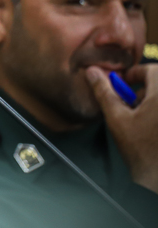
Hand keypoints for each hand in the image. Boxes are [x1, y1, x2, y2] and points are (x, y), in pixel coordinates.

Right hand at [86, 64, 157, 193]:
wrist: (157, 175)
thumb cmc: (139, 148)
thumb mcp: (116, 118)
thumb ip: (105, 92)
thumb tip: (92, 72)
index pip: (153, 69)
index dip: (136, 73)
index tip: (124, 82)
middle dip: (145, 87)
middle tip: (131, 101)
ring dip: (152, 99)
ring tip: (139, 115)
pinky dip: (156, 110)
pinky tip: (149, 125)